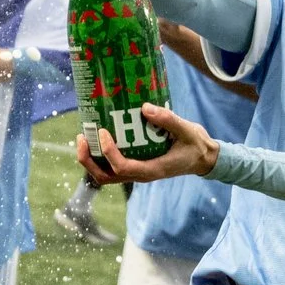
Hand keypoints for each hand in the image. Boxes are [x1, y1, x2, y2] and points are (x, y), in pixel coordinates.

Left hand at [76, 102, 216, 185]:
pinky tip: (96, 136)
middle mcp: (141, 175)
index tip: (103, 131)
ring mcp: (137, 172)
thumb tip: (144, 107)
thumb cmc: (195, 144)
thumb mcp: (187, 130)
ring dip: (90, 159)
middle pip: (106, 177)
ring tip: (82, 137)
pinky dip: (99, 156)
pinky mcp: (136, 165)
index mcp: (153, 169)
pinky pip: (111, 167)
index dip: (108, 152)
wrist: (203, 157)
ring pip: (105, 175)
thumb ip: (168, 119)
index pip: (123, 168)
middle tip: (82, 137)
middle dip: (89, 160)